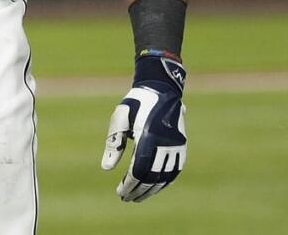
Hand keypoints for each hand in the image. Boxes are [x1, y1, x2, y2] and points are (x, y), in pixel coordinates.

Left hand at [101, 55, 187, 201]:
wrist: (162, 89)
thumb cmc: (136, 103)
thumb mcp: (119, 118)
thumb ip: (113, 143)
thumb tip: (106, 168)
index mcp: (147, 137)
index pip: (138, 170)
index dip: (130, 184)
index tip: (120, 192)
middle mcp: (165, 144)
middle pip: (151, 176)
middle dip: (138, 190)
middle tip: (126, 198)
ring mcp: (176, 145)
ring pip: (164, 176)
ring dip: (151, 189)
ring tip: (138, 196)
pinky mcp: (181, 145)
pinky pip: (174, 169)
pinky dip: (164, 181)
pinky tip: (155, 186)